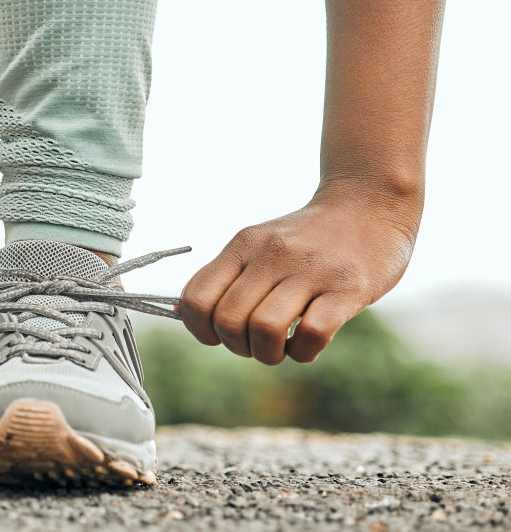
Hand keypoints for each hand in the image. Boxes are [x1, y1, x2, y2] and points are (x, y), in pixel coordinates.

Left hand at [179, 179, 418, 364]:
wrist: (369, 206)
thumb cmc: (308, 238)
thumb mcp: (260, 243)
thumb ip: (230, 275)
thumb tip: (191, 316)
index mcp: (243, 245)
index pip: (197, 297)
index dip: (200, 329)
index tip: (219, 335)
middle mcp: (272, 254)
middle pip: (228, 319)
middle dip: (237, 347)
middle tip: (256, 344)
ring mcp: (311, 270)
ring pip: (265, 329)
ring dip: (267, 354)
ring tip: (280, 348)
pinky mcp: (348, 288)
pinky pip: (312, 334)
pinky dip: (303, 353)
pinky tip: (308, 345)